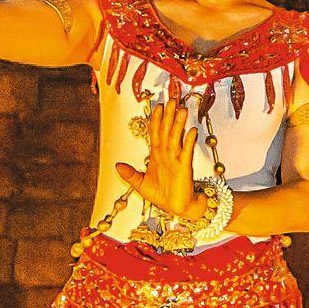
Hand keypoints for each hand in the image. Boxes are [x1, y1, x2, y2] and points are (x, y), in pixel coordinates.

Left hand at [115, 98, 202, 217]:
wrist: (177, 207)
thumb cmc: (162, 195)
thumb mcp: (140, 184)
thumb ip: (130, 174)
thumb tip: (117, 166)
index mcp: (156, 155)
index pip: (155, 133)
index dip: (156, 120)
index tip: (157, 106)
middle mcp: (167, 154)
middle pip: (166, 131)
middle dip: (168, 116)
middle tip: (171, 100)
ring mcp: (177, 159)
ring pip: (176, 138)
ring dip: (178, 124)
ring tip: (181, 110)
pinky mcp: (185, 167)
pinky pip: (186, 152)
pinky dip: (189, 141)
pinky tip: (191, 131)